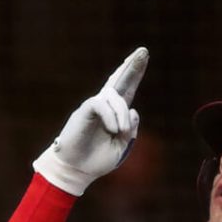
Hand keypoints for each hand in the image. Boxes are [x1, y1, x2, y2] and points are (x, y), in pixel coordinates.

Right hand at [33, 47, 148, 195]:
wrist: (77, 170)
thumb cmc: (97, 160)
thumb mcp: (121, 147)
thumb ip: (130, 131)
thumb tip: (133, 111)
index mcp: (115, 115)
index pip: (127, 90)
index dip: (134, 74)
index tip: (144, 56)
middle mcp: (106, 106)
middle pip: (120, 81)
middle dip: (132, 67)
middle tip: (144, 51)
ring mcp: (95, 107)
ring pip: (115, 97)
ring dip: (122, 114)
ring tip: (121, 132)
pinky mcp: (85, 110)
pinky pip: (101, 105)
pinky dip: (111, 117)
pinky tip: (114, 130)